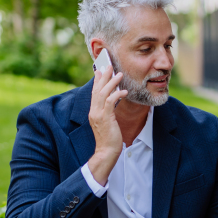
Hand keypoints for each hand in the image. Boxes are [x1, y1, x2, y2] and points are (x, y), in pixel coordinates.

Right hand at [86, 65, 127, 185]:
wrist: (106, 152)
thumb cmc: (109, 139)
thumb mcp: (107, 122)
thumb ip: (107, 112)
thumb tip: (112, 102)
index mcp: (93, 112)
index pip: (94, 92)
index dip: (97, 81)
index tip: (100, 70)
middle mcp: (94, 112)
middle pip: (97, 90)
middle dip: (103, 77)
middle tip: (109, 66)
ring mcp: (98, 115)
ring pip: (103, 93)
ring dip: (112, 82)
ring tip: (119, 74)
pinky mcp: (105, 119)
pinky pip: (110, 103)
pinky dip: (117, 95)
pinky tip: (124, 91)